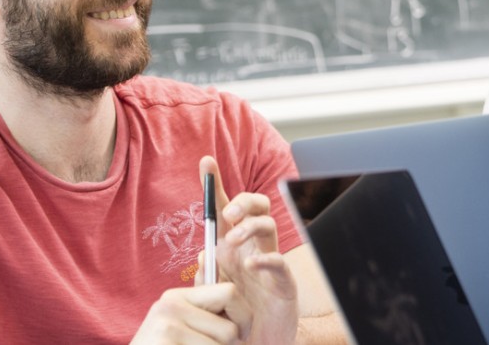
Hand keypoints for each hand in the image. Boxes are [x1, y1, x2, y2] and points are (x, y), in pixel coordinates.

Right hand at [130, 283, 250, 343]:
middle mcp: (170, 306)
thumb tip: (210, 254)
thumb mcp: (181, 324)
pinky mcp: (166, 342)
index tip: (241, 334)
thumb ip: (204, 302)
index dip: (244, 316)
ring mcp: (167, 326)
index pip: (230, 292)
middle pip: (230, 328)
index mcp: (177, 296)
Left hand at [201, 156, 298, 344]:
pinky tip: (252, 266)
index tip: (205, 162)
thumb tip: (206, 253)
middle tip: (230, 212)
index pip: (223, 210)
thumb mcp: (211, 293)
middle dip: (243, 201)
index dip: (214, 185)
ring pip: (268, 226)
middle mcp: (252, 248)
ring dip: (251, 226)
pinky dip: (266, 260)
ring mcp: (269, 263)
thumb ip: (206, 273)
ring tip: (233, 241)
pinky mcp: (283, 283)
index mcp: (232, 247)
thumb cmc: (234, 318)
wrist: (256, 344)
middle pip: (256, 207)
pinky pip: (279, 262)